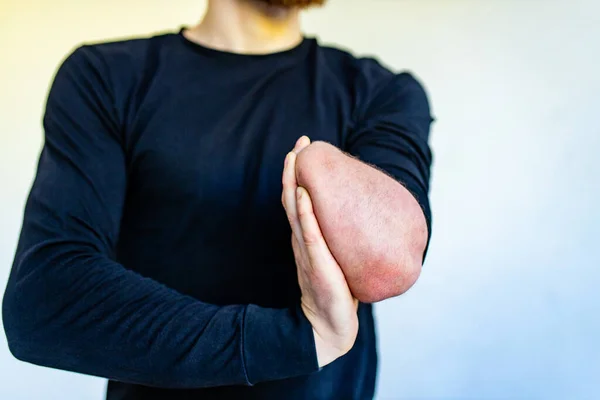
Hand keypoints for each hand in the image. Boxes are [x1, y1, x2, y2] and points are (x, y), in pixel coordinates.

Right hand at [281, 136, 358, 367]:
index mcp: (305, 238)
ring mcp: (306, 251)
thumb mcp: (333, 257)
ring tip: (294, 159)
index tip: (302, 150)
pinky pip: (310, 236)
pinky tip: (303, 195)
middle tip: (299, 144)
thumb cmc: (334, 290)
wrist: (329, 324)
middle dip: (292, 170)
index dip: (296, 175)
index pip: (297, 201)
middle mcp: (301, 240)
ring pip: (295, 211)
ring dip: (292, 184)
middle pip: (291, 199)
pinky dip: (305, 214)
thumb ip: (334, 237)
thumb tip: (356, 214)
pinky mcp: (317, 264)